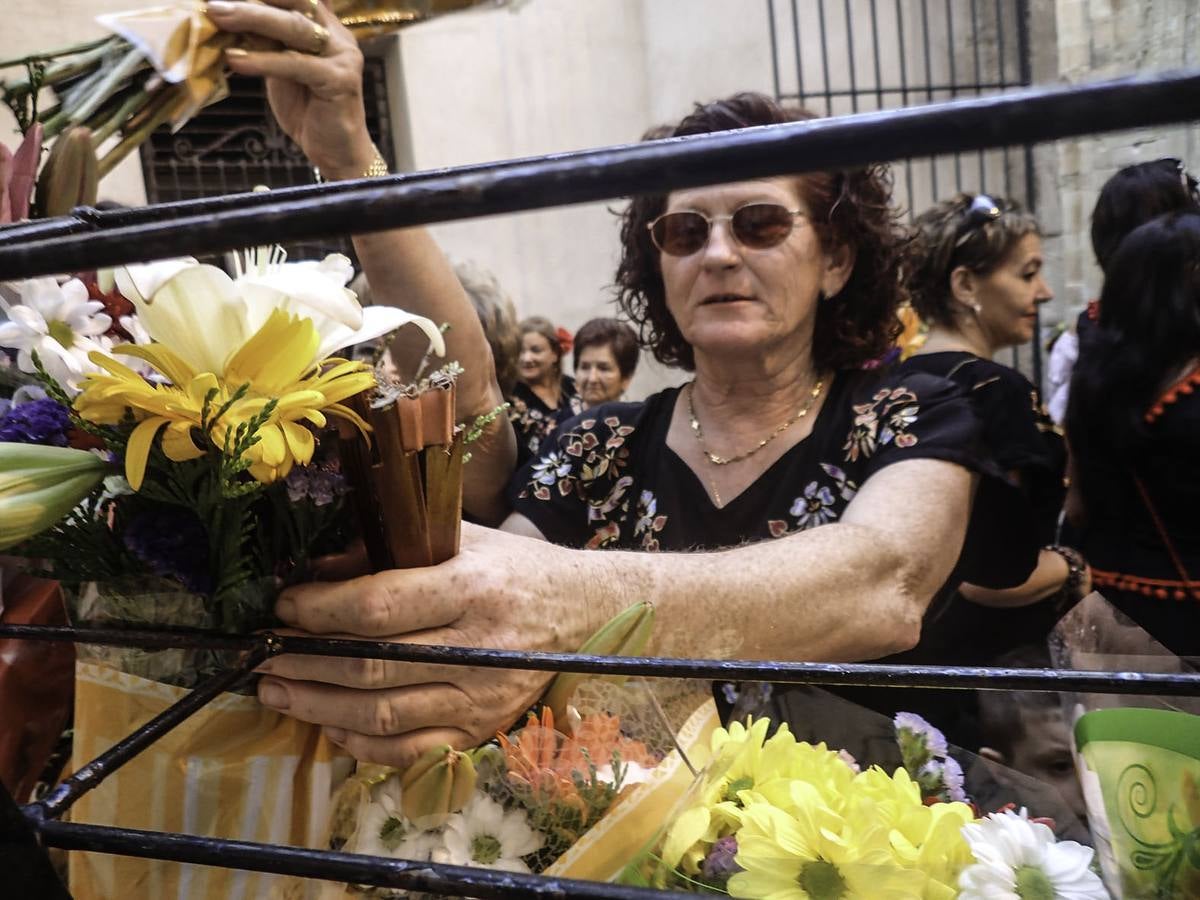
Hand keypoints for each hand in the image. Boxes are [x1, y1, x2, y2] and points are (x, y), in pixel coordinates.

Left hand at [207, 0, 376, 176]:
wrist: (335, 151)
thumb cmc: (307, 110)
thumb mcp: (279, 68)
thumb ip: (264, 42)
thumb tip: (224, 18)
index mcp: (325, 26)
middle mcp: (338, 35)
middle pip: (293, 3)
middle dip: (251, 1)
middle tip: (214, 4)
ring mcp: (343, 56)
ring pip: (294, 28)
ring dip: (252, 20)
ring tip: (218, 18)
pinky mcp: (340, 80)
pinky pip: (295, 64)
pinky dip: (263, 61)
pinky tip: (235, 60)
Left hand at [255, 524, 590, 766]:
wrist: (582, 613)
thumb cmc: (514, 567)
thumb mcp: (460, 539)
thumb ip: (391, 551)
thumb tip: (316, 571)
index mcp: (472, 587)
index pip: (379, 605)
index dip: (320, 610)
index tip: (283, 605)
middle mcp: (478, 646)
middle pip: (371, 665)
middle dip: (304, 662)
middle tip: (263, 656)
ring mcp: (480, 697)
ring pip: (381, 714)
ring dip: (317, 705)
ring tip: (276, 691)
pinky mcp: (481, 730)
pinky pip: (407, 751)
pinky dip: (359, 744)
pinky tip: (328, 724)